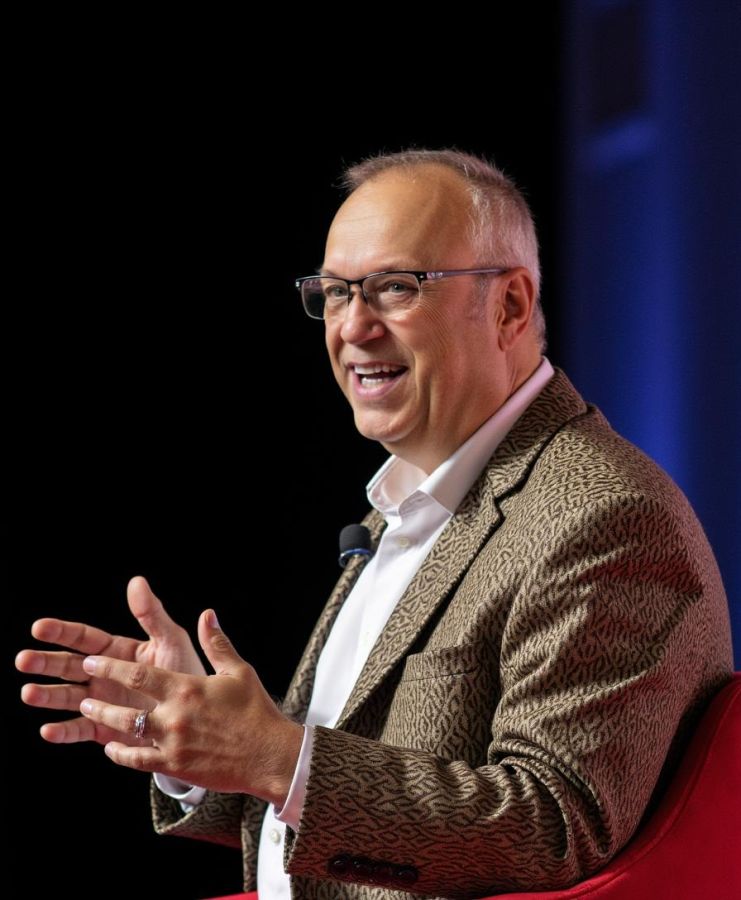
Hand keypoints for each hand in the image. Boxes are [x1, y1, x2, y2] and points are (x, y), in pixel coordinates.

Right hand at [16, 575, 205, 744]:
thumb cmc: (187, 672)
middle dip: (45, 663)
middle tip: (23, 660)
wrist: (198, 715)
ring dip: (47, 695)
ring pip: (68, 697)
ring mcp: (101, 702)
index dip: (61, 632)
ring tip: (28, 693)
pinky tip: (48, 730)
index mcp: (117, 651)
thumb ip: (151, 614)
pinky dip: (64, 731)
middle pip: (68, 666)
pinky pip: (80, 729)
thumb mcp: (171, 641)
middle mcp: (104, 675)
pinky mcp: (104, 728)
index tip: (38, 628)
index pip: (83, 638)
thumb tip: (136, 581)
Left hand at [77, 609, 303, 806]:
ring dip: (104, 720)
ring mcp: (171, 744)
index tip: (92, 659)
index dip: (111, 667)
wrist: (268, 755)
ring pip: (125, 732)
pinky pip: (137, 760)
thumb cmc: (255, 710)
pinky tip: (110, 747)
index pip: (138, 674)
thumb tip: (206, 614)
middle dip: (99, 695)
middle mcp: (174, 716)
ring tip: (89, 711)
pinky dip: (120, 753)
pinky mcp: (174, 766)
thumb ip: (216, 643)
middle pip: (124, 704)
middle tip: (83, 688)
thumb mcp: (238, 671)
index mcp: (187, 688)